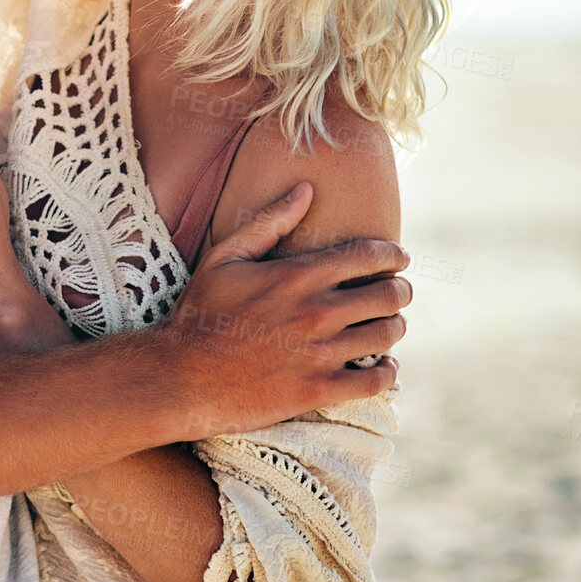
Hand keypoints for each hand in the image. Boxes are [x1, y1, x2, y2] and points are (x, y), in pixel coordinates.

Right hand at [157, 186, 410, 435]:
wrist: (179, 378)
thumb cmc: (199, 313)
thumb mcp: (226, 258)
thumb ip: (269, 222)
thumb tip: (306, 190)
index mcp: (297, 276)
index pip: (367, 256)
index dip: (392, 255)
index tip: (400, 258)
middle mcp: (315, 312)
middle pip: (387, 295)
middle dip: (401, 290)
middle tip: (400, 292)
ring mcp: (318, 354)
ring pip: (386, 336)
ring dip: (396, 327)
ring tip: (392, 325)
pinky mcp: (317, 391)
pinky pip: (374, 381)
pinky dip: (387, 372)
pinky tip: (384, 367)